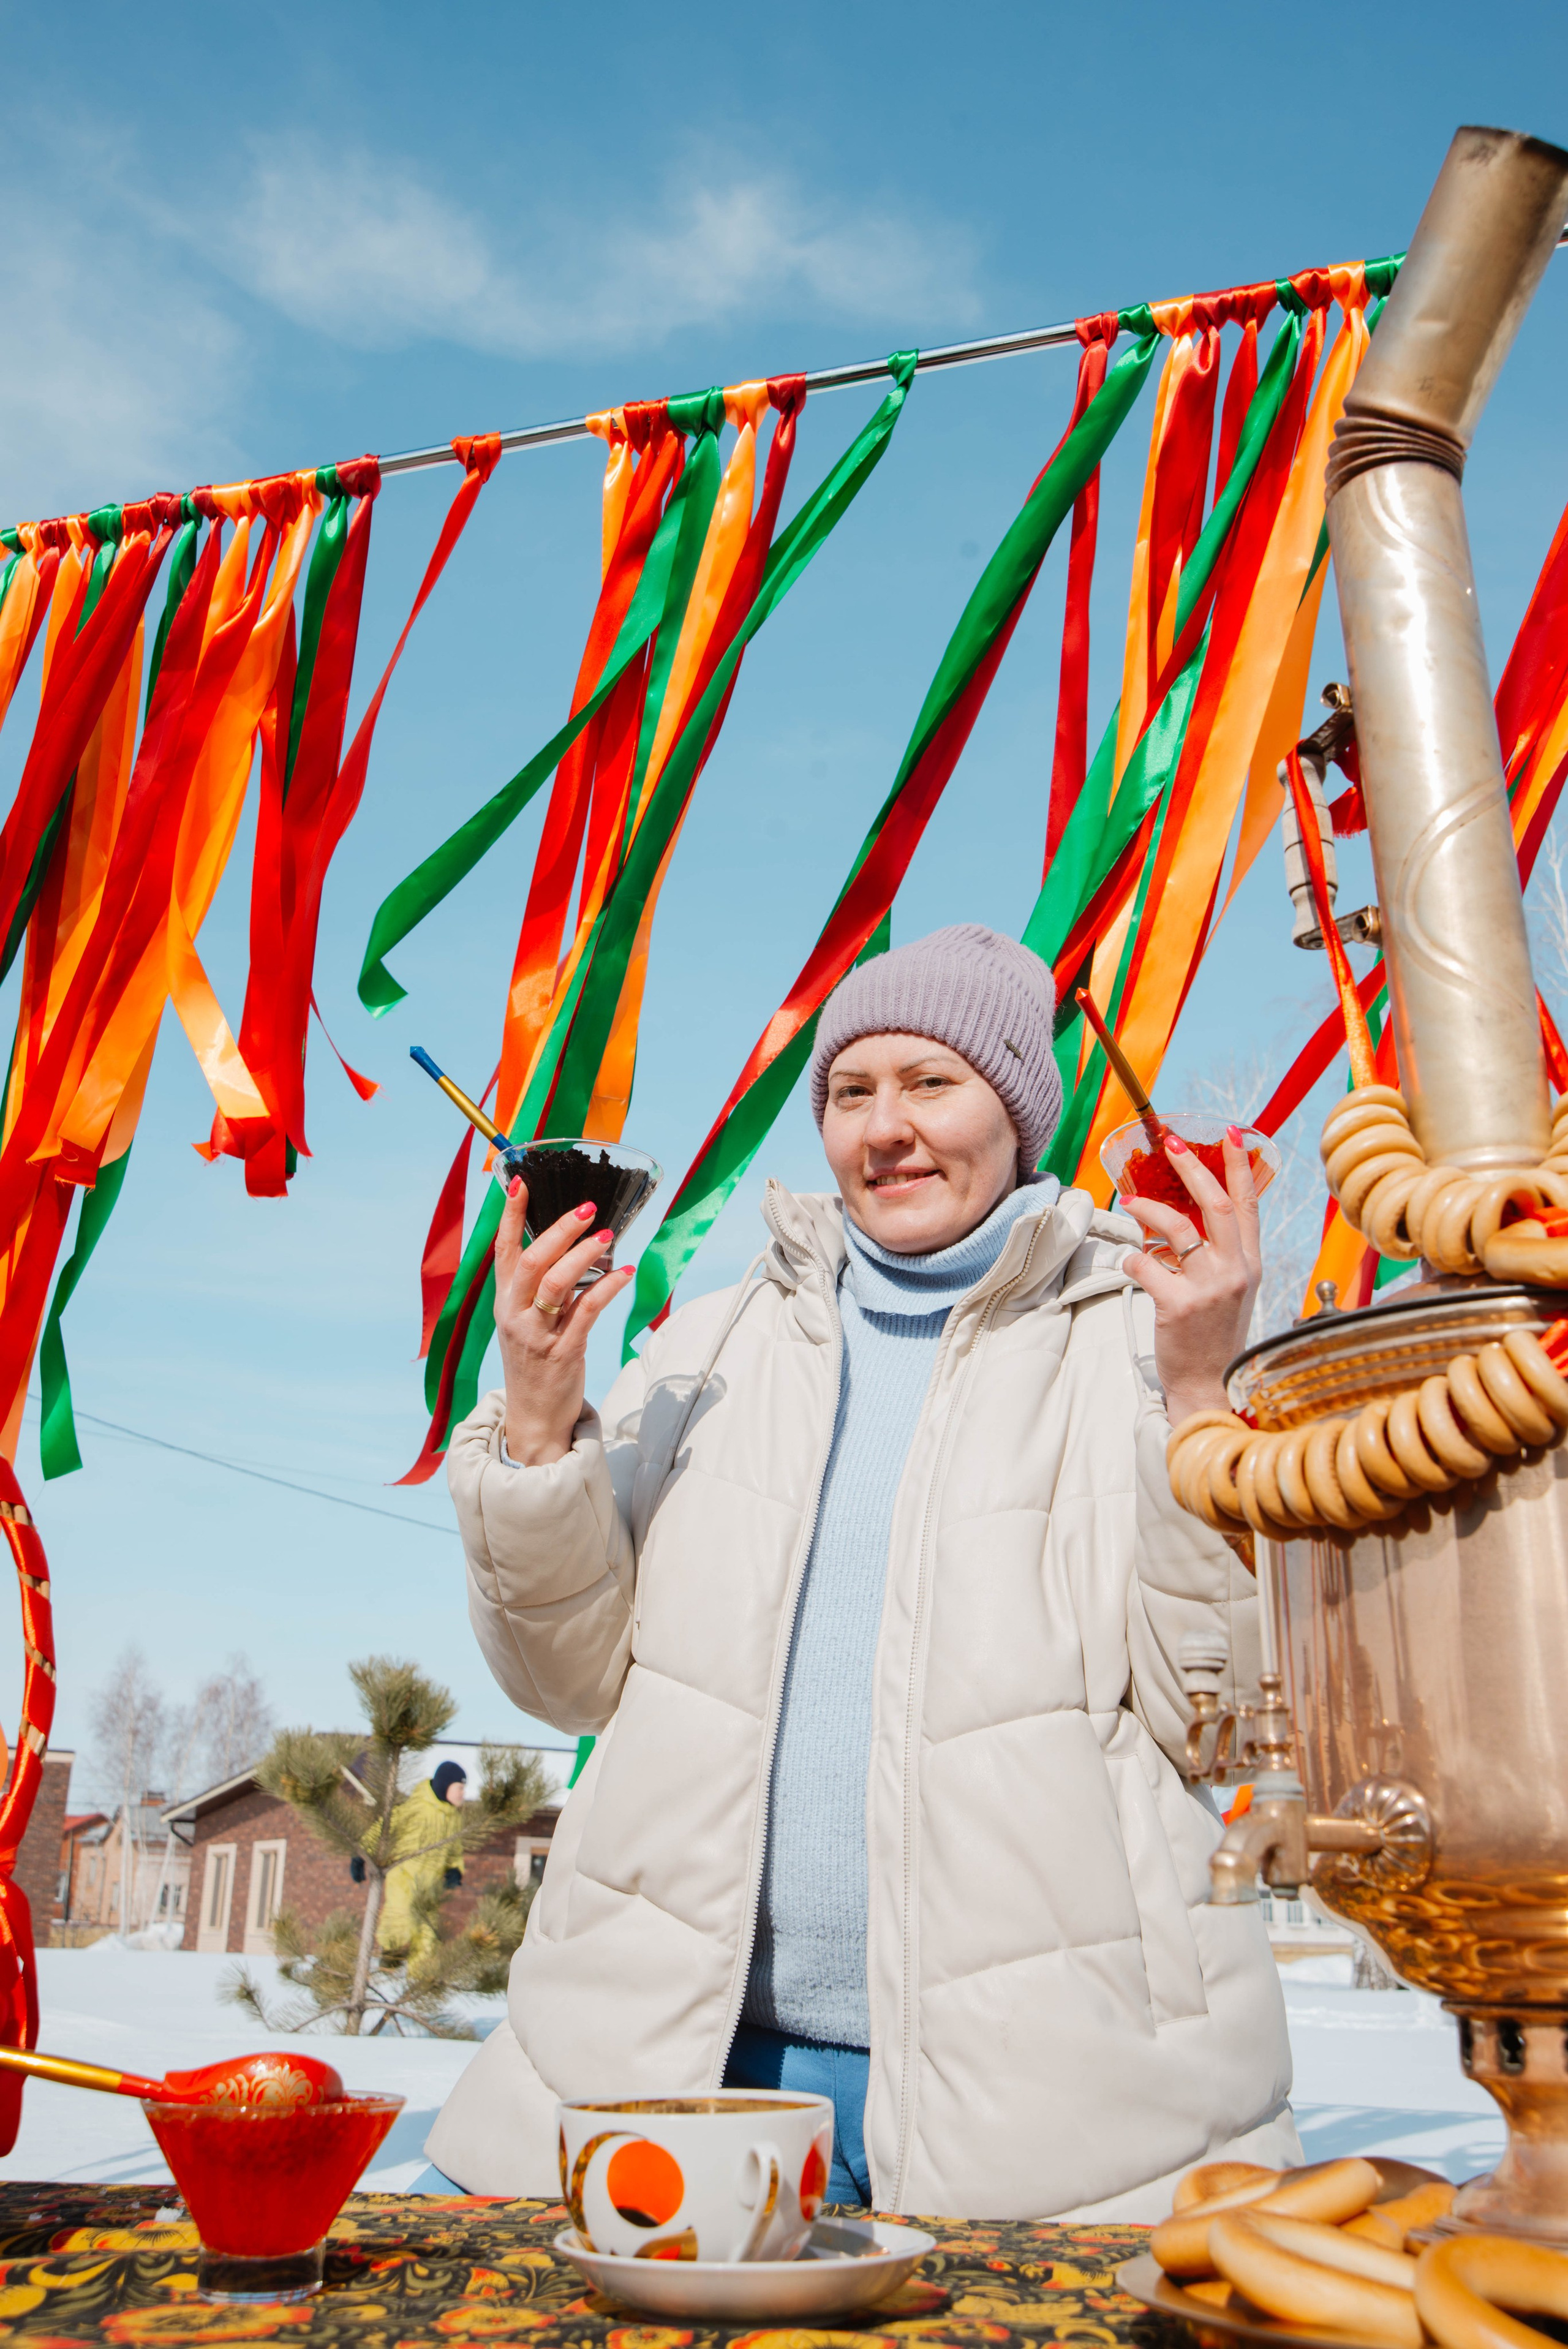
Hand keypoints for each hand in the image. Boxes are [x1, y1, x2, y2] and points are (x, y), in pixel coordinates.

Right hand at [495, 1179, 634, 1464]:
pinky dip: (607, 1288)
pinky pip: (586, 1311)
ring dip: (583, 1255)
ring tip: (607, 1236)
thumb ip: (539, 1288)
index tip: (520, 1183)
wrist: (534, 1417)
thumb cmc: (535, 1361)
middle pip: (531, 1261)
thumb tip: (568, 1247)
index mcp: (503, 1302)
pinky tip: (624, 1272)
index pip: (503, 1250)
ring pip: (556, 1284)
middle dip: (559, 1231)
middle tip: (588, 1208)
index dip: (510, 1216)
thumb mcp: (525, 1321)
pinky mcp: (563, 1352)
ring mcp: (537, 1334)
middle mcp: (514, 1314)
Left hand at [1121, 1127, 1261, 1428]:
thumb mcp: (1227, 1290)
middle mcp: (1236, 1271)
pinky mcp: (1179, 1305)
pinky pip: (1147, 1264)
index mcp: (1249, 1264)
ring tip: (1130, 1200)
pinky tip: (1131, 1265)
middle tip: (1172, 1144)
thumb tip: (1178, 1215)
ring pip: (1178, 1228)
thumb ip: (1214, 1254)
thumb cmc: (1211, 1335)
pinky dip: (1132, 1259)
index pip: (1249, 1205)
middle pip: (1217, 1205)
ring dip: (1149, 1208)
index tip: (1229, 1134)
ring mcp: (1210, 1288)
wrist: (1208, 1384)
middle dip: (1193, 1168)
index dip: (1239, 1167)